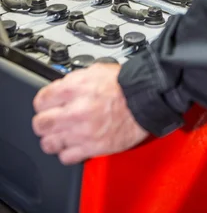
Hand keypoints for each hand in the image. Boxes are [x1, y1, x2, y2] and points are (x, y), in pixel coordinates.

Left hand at [32, 64, 148, 164]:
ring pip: (49, 143)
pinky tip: (74, 144)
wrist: (145, 98)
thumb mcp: (96, 70)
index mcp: (75, 88)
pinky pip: (66, 157)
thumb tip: (62, 88)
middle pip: (41, 124)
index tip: (47, 105)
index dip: (43, 103)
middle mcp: (76, 110)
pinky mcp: (93, 147)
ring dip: (53, 139)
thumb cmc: (125, 84)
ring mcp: (83, 131)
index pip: (40, 100)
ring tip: (61, 135)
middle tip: (50, 121)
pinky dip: (67, 152)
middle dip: (44, 122)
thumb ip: (74, 80)